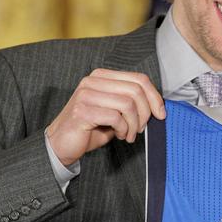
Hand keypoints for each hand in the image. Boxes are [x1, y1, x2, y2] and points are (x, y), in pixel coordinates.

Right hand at [45, 69, 164, 165]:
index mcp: (102, 76)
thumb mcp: (115, 111)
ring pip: (128, 104)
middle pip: (136, 90)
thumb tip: (158, 106)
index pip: (139, 78)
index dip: (155, 97)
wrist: (60, 144)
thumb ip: (132, 103)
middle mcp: (92, 81)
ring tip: (129, 134)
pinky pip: (115, 117)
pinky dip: (123, 129)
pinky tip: (119, 135)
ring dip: (134, 124)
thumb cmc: (90, 128)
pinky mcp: (82, 111)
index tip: (161, 114)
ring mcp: (86, 94)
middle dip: (146, 113)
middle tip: (141, 128)